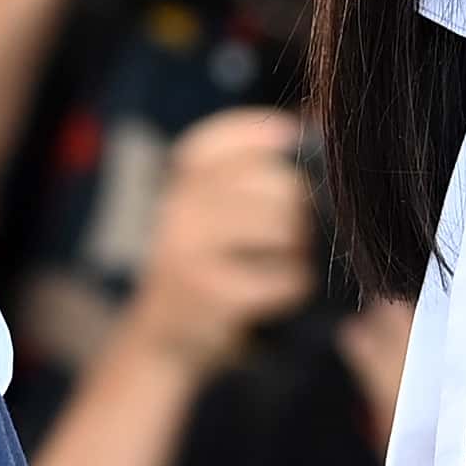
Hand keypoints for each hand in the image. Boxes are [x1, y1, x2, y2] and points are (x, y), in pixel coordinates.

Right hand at [126, 109, 319, 373]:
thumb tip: (303, 125)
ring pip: (285, 228)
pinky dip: (295, 288)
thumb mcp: (208, 212)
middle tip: (293, 236)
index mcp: (182, 182)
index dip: (261, 133)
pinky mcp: (213, 293)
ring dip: (300, 251)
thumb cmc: (205, 265)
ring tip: (287, 264)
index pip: (222, 138)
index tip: (290, 140)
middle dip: (300, 212)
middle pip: (278, 185)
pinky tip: (279, 295)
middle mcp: (181, 207)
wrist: (162, 339)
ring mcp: (192, 250)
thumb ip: (246, 171)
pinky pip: (285, 277)